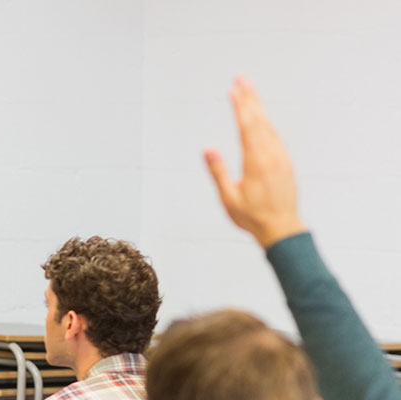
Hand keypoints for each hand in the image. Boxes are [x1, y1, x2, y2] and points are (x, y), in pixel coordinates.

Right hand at [204, 77, 306, 248]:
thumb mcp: (229, 197)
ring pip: (269, 126)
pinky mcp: (286, 163)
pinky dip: (266, 123)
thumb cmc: (252, 216)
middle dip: (249, 97)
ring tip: (250, 92)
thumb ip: (219, 171)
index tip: (233, 89)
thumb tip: (207, 148)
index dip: (239, 106)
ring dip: (258, 108)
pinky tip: (261, 119)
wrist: (283, 229)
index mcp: (256, 160)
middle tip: (242, 78)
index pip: (246, 126)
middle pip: (259, 119)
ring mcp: (281, 157)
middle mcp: (271, 154)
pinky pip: (275, 136)